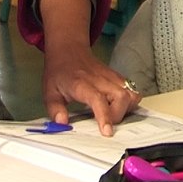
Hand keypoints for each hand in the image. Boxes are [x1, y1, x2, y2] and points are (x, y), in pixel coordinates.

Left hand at [39, 0, 140, 135]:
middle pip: (121, 97)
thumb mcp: (50, 91)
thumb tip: (62, 123)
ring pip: (131, 93)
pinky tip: (118, 107)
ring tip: (113, 114)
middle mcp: (100, 79)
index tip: (107, 131)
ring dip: (126, 109)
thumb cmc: (60, 71)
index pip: (98, 99)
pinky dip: (130, 102)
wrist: (69, 50)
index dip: (105, 116)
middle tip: (106, 123)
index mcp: (81, 84)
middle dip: (118, 115)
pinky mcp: (118, 77)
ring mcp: (111, 77)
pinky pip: (132, 90)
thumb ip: (55, 109)